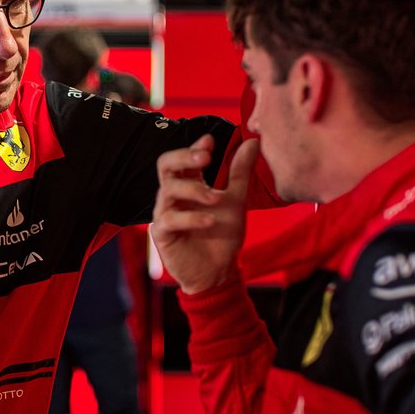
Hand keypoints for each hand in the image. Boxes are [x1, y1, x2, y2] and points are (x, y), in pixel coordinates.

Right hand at [150, 135, 260, 294]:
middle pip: (165, 165)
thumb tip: (252, 142)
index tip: (210, 141)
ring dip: (193, 190)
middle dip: (184, 157)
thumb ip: (240, 172)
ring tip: (216, 198)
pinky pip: (170, 219)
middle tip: (205, 158)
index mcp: (188, 184)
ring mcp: (165, 213)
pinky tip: (210, 221)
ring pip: (168, 190)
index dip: (193, 147)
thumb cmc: (223, 236)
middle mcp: (173, 195)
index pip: (183, 158)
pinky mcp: (162, 233)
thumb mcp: (236, 200)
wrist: (218, 272)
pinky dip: (191, 217)